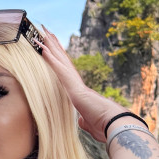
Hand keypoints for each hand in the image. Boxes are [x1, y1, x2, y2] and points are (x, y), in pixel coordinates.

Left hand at [35, 28, 122, 142]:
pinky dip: (51, 59)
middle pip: (63, 60)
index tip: (51, 47)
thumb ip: (84, 120)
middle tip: (45, 30)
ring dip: (50, 45)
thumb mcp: (90, 124)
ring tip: (42, 31)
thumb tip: (81, 121)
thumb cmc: (105, 128)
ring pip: (61, 60)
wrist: (116, 127)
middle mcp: (77, 84)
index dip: (58, 59)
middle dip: (53, 45)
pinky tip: (43, 48)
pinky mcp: (74, 88)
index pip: (65, 72)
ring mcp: (76, 85)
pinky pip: (59, 70)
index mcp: (79, 93)